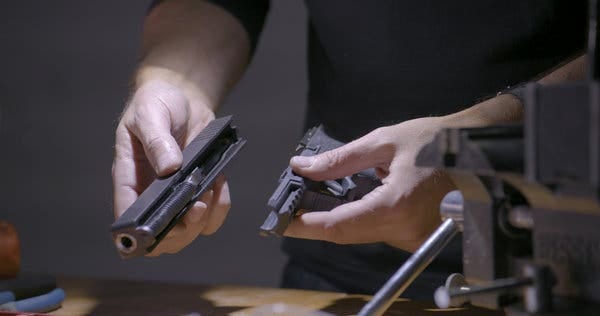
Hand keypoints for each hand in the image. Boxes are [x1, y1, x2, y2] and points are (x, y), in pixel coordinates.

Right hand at [112, 80, 229, 255]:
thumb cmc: (158, 102)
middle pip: (160, 237)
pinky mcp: (198, 192)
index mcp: (129, 176)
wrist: (183, 96)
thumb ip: (157, 139)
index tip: (155, 227)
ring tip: (210, 188)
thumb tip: (168, 168)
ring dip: (203, 219)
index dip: (137, 231)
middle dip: (180, 230)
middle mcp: (150, 193)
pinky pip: (211, 217)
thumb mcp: (150, 113)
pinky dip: (220, 207)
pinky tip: (219, 183)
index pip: (126, 214)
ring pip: (187, 232)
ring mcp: (175, 196)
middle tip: (197, 205)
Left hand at [285, 117, 456, 251]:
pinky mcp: (416, 236)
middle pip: (346, 234)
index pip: (337, 226)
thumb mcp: (382, 142)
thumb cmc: (435, 141)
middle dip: (316, 221)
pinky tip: (352, 198)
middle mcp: (404, 230)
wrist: (477, 149)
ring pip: (361, 234)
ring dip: (338, 218)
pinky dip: (360, 217)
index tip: (282, 220)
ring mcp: (413, 237)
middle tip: (295, 204)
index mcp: (394, 207)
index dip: (304, 225)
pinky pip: (378, 231)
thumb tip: (303, 167)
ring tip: (321, 196)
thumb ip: (339, 160)